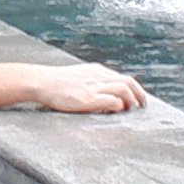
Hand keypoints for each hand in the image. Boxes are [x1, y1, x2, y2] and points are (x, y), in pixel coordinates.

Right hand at [23, 65, 144, 114]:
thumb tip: (98, 94)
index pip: (122, 77)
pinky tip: (116, 112)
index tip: (136, 98)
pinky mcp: (89, 98)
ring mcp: (95, 86)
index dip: (133, 88)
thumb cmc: (55, 83)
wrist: (42, 82)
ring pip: (124, 90)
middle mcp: (99, 76)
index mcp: (96, 71)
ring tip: (131, 111)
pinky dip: (118, 106)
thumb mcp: (77, 76)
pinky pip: (112, 101)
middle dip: (139, 94)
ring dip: (131, 101)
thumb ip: (89, 82)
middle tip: (141, 106)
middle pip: (128, 82)